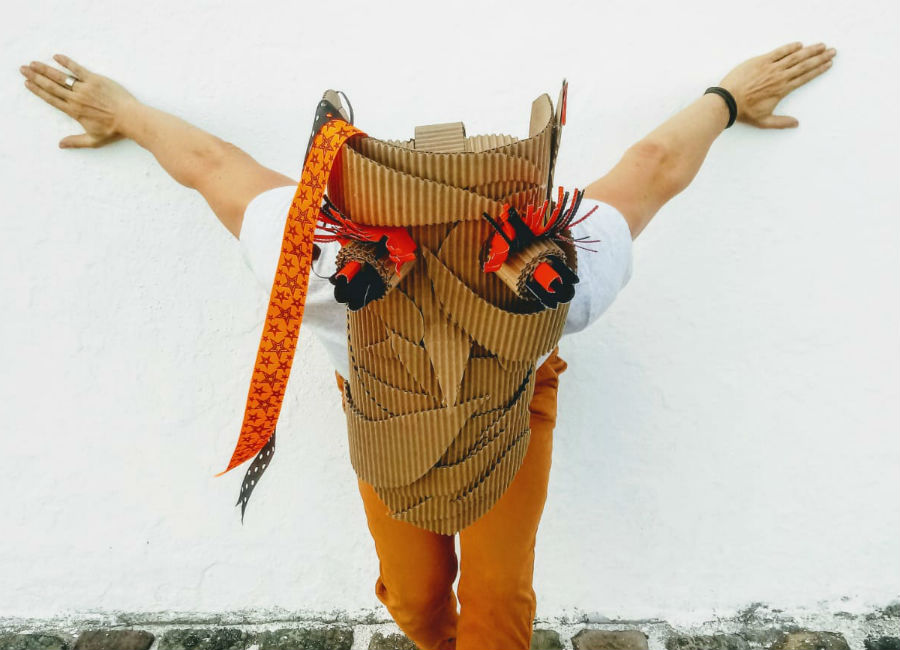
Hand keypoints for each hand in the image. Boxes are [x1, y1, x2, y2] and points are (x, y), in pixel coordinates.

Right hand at [19, 54, 138, 147]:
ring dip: (45, 69)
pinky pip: (78, 68)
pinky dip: (66, 62)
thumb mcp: (94, 141)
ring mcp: (85, 88)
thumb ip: (76, 142)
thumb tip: (60, 145)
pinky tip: (56, 56)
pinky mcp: (95, 80)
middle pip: (51, 85)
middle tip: (23, 69)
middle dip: (35, 77)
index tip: (28, 84)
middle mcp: (76, 98)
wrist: (131, 119)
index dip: (37, 91)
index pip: (51, 99)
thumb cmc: (114, 131)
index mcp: (74, 111)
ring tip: (33, 63)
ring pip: (60, 76)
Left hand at [718, 42, 835, 128]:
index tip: (828, 64)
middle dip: (820, 58)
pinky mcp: (760, 61)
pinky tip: (799, 44)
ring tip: (821, 46)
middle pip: (804, 65)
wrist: (727, 101)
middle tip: (832, 52)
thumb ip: (781, 123)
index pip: (805, 77)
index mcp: (782, 89)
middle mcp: (780, 77)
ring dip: (809, 50)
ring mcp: (770, 68)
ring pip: (794, 56)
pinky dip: (789, 47)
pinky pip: (778, 52)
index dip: (818, 70)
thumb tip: (796, 124)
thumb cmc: (744, 112)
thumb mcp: (763, 122)